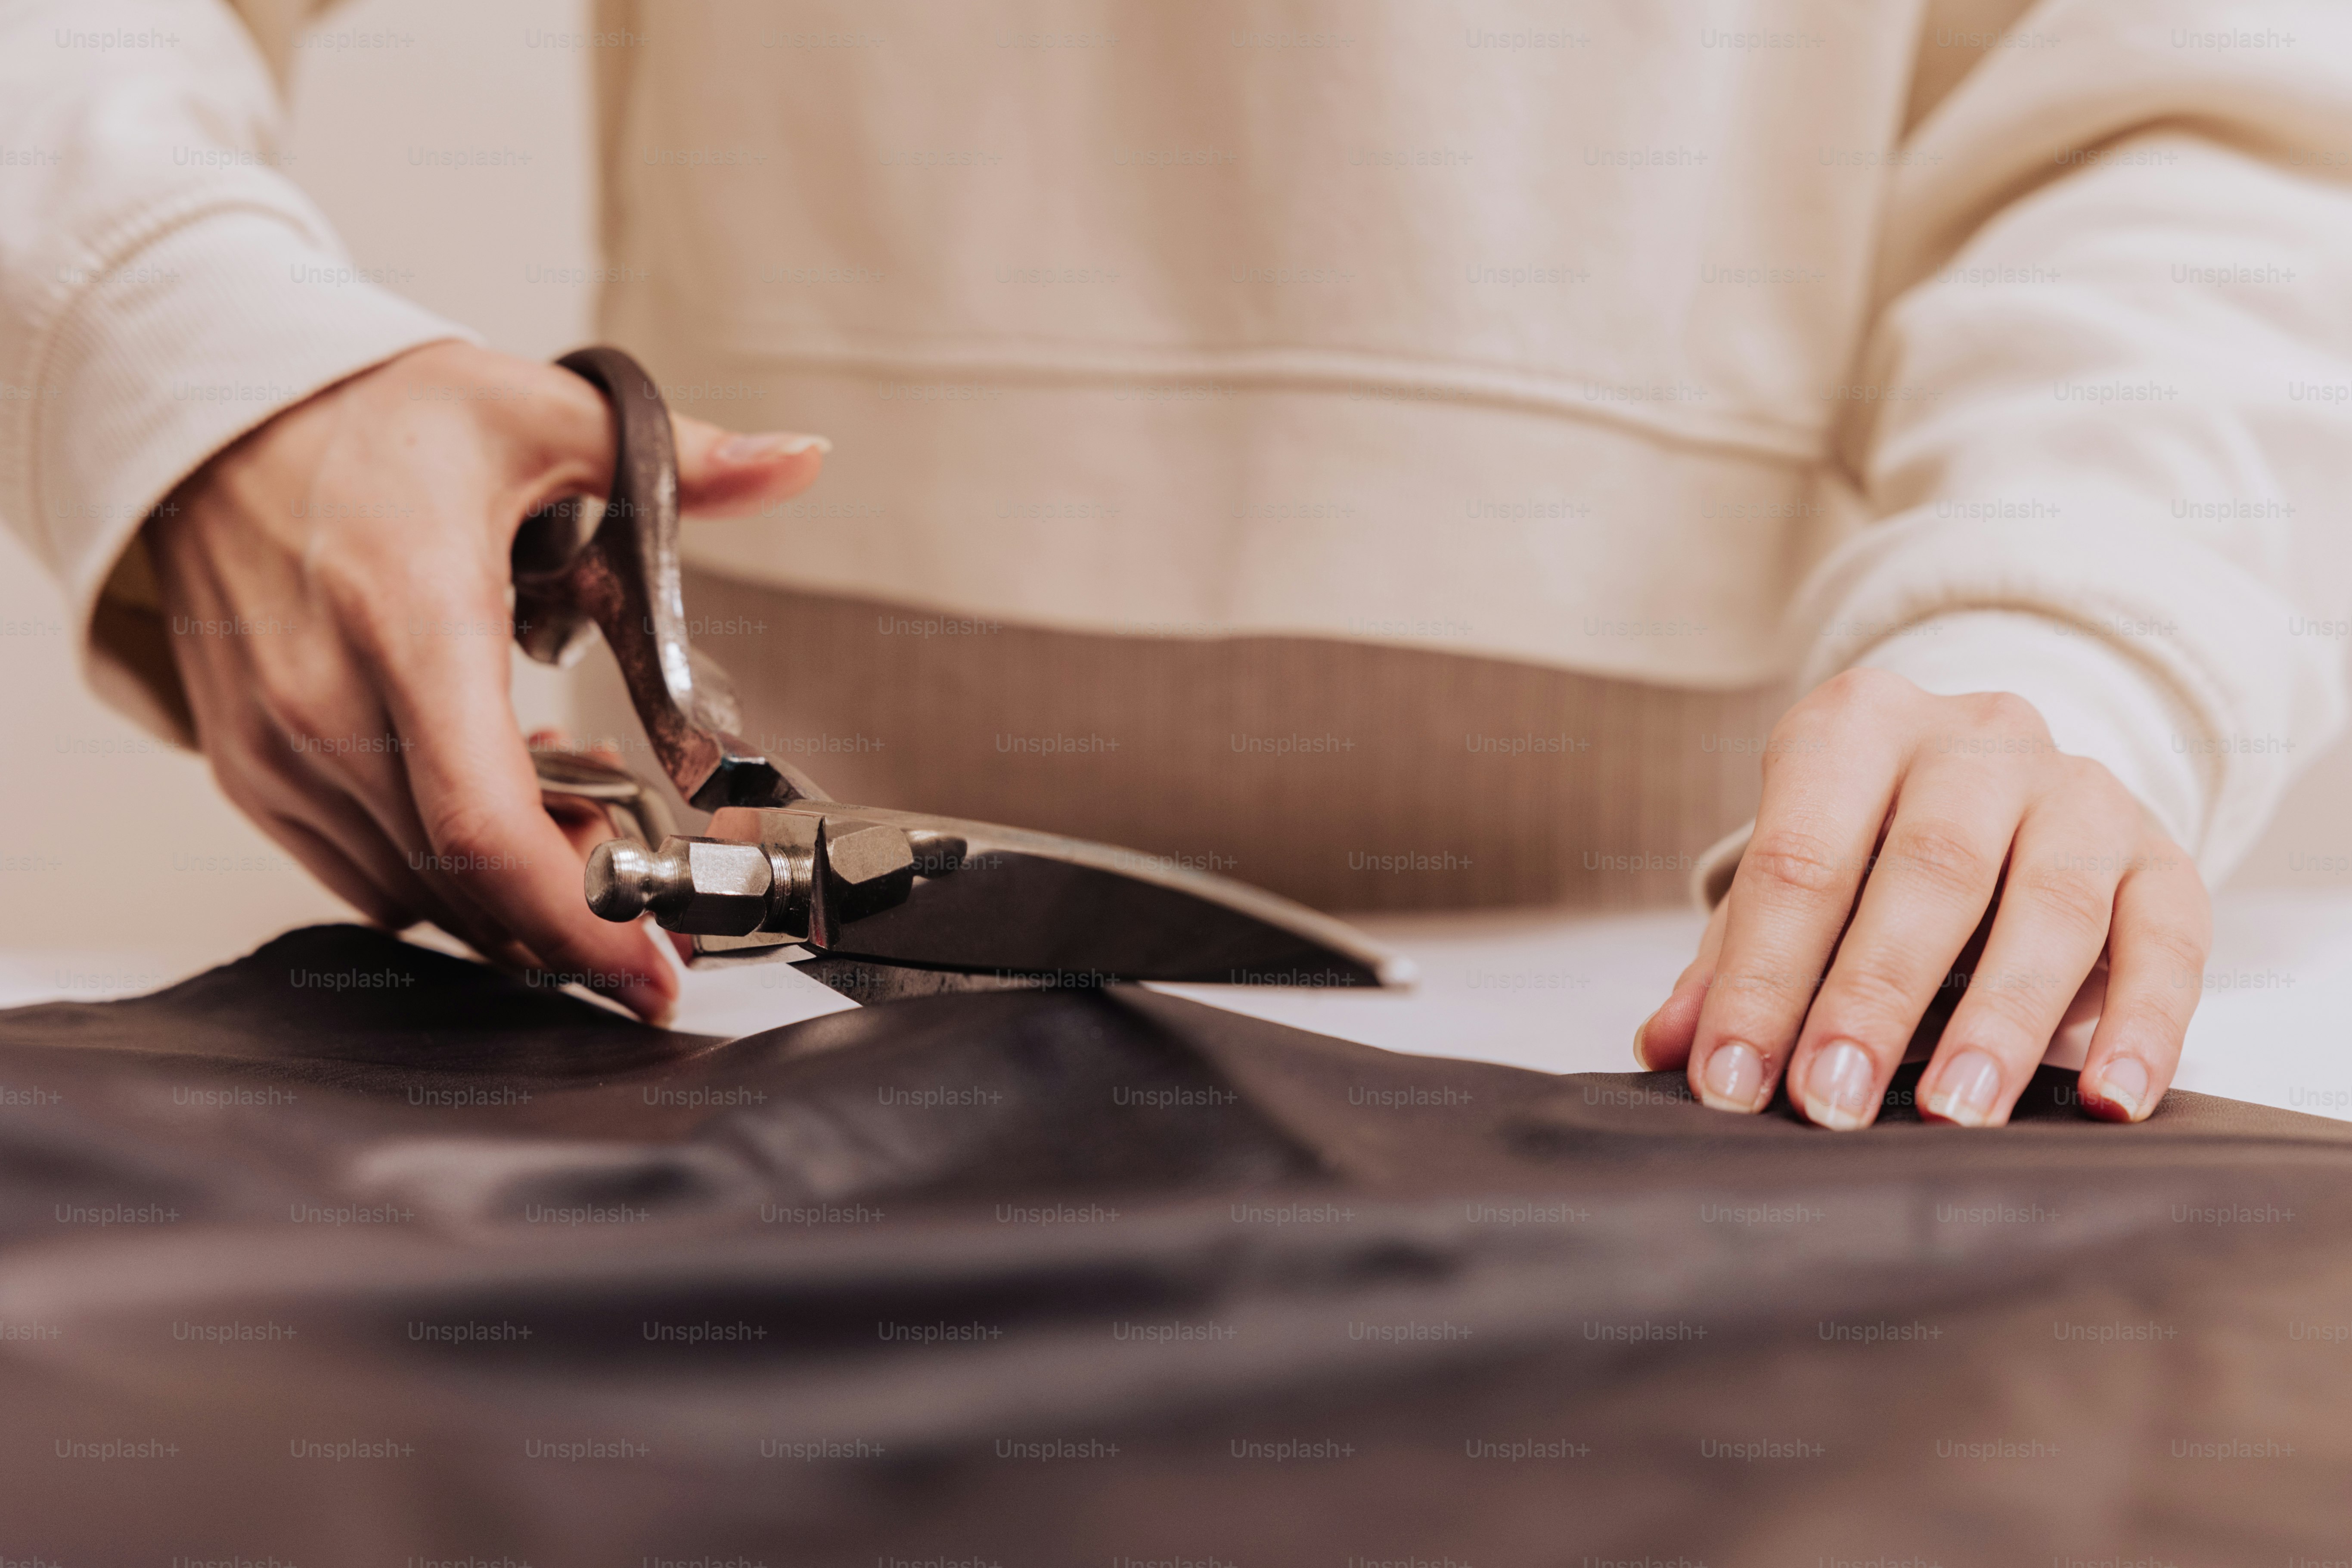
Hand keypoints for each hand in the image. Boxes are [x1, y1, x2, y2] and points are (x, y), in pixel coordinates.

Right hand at [146, 341, 825, 1021]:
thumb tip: (797, 458)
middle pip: (468, 883)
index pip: (486, 825)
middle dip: (578, 911)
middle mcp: (327, 704)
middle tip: (649, 880)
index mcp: (410, 622)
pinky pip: (365, 876)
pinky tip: (499, 808)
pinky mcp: (252, 774)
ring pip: (420, 895)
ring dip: (516, 893)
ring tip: (580, 824)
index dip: (583, 919)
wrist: (210, 418)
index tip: (654, 967)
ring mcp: (278, 751)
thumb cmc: (368, 420)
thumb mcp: (537, 412)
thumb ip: (679, 456)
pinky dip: (446, 875)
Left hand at [1633, 668, 2209, 1127]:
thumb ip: (1730, 959)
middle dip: (1872, 999)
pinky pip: (2168, 940)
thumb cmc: (1869, 843)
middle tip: (1831, 1102)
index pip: (1798, 859)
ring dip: (2000, 1022)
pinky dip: (2142, 1026)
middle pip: (1926, 872)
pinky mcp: (2164, 854)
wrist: (1998, 779)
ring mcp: (2081, 791)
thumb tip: (1668, 1046)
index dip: (1759, 979)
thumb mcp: (1793, 875)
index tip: (1732, 1082)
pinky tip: (2107, 1102)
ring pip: (2050, 905)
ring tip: (1954, 1114)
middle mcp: (1977, 740)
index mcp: (1858, 727)